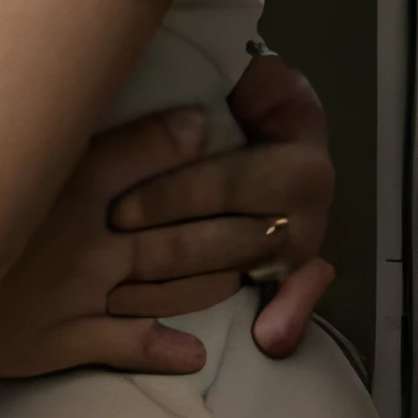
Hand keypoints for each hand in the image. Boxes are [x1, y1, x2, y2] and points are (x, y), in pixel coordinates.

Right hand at [0, 56, 335, 381]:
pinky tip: (195, 352)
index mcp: (66, 187)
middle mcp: (86, 240)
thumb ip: (32, 124)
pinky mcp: (59, 341)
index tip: (214, 123)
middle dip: (228, 221)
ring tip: (248, 269)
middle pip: (175, 229)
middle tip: (270, 212)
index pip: (140, 155)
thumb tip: (64, 93)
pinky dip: (162, 349)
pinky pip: (124, 346)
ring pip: (165, 285)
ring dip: (210, 277)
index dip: (180, 138)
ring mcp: (77, 295)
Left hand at [107, 54, 334, 357]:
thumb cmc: (237, 93)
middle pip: (229, 236)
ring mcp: (303, 241)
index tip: (118, 210)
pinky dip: (288, 317)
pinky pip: (295, 298)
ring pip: (239, 271)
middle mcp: (308, 204)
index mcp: (295, 157)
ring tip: (123, 299)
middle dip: (164, 248)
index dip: (171, 197)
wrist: (272, 113)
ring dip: (184, 291)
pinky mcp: (293, 269)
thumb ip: (222, 87)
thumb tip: (193, 116)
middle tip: (109, 253)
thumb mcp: (236, 77)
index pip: (226, 185)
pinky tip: (268, 339)